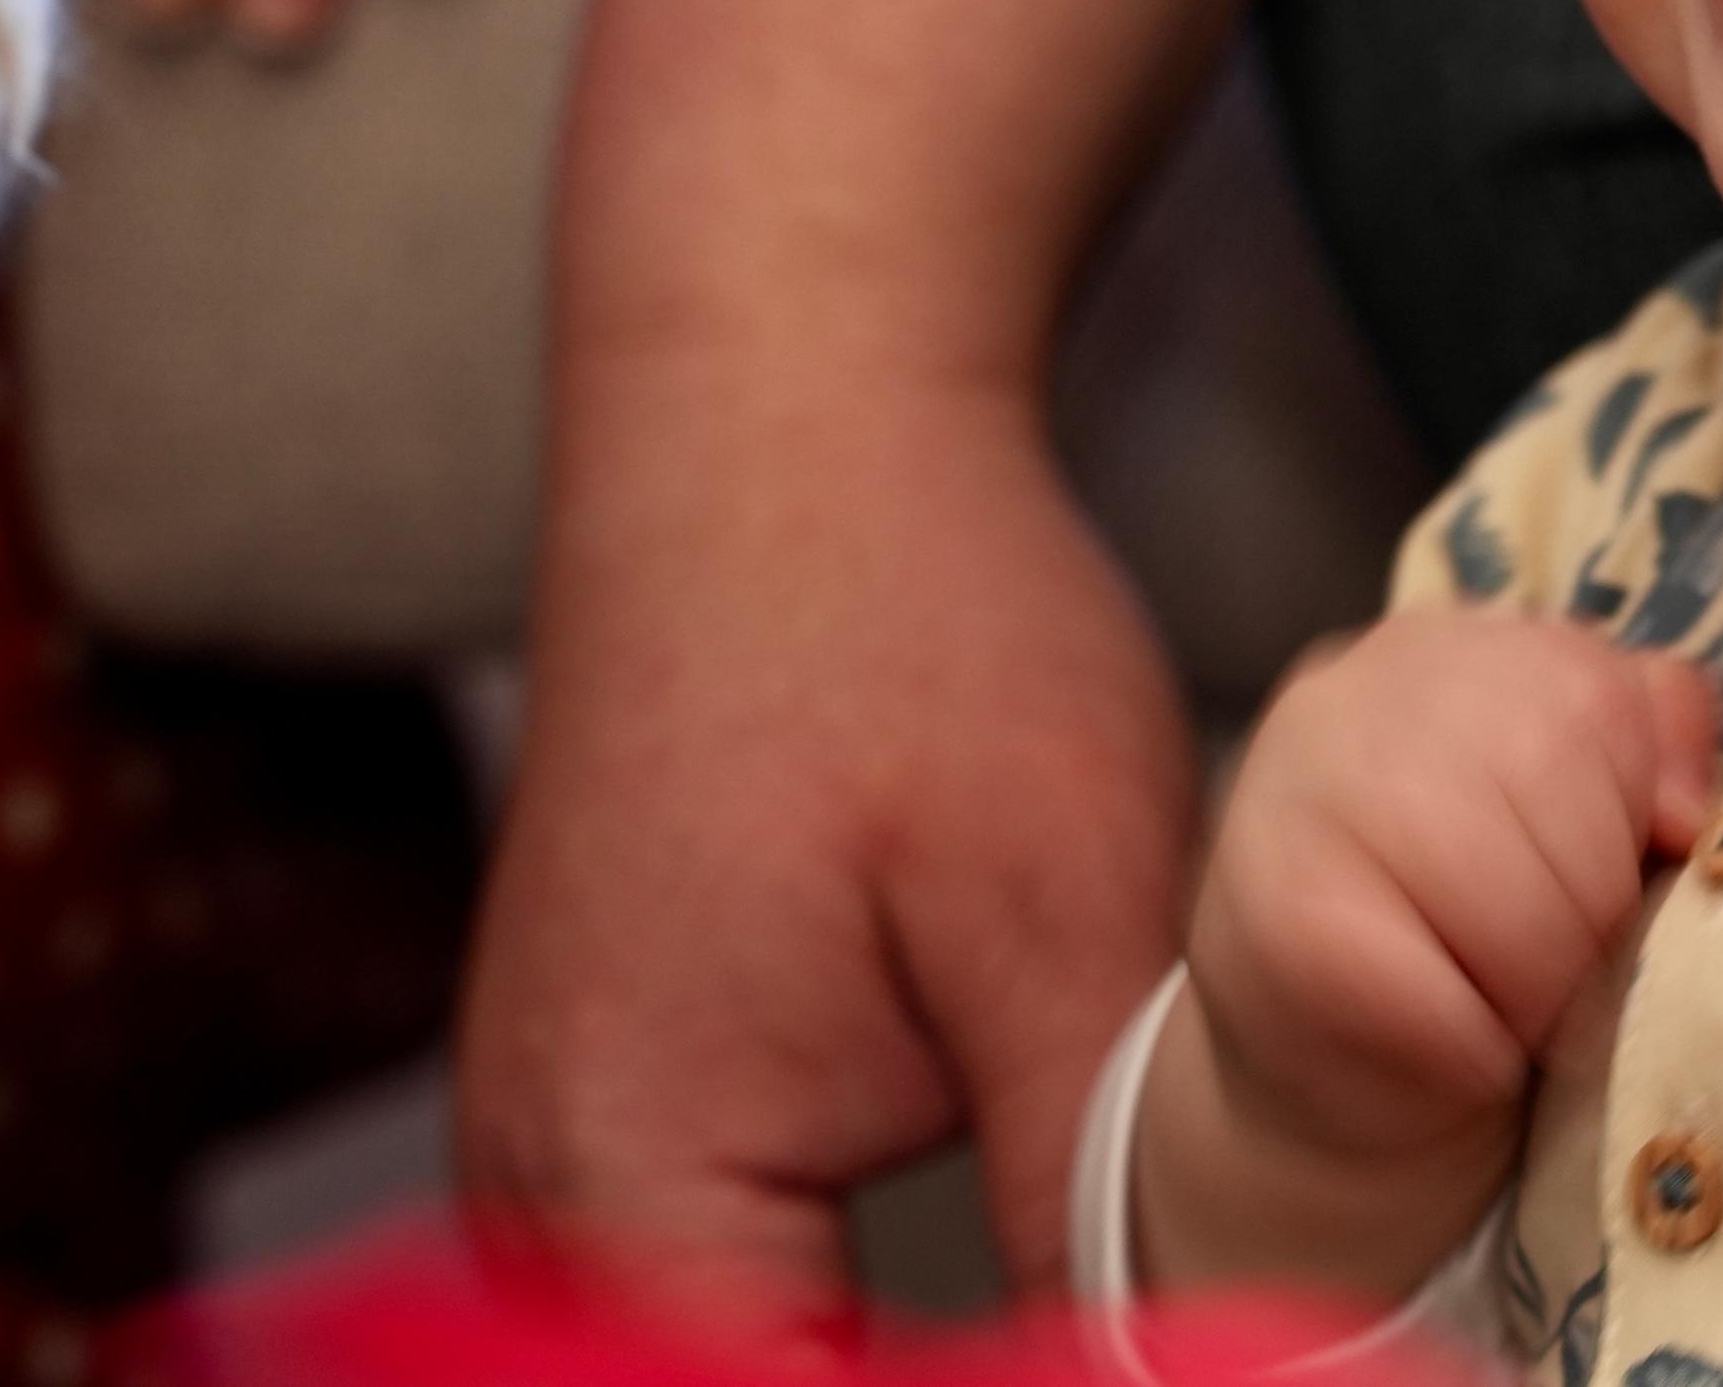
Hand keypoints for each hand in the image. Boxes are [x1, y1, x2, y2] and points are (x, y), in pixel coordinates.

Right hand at [459, 382, 1196, 1294]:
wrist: (781, 429)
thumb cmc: (908, 628)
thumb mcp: (1055, 925)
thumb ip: (1093, 1204)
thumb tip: (1181, 1374)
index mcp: (626, 1184)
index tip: (1171, 1356)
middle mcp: (541, 1199)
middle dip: (954, 1377)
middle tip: (1166, 1337)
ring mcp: (555, 1150)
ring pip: (724, 1350)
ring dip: (898, 1354)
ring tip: (1093, 1321)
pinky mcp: (606, 1097)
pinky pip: (710, 1281)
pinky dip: (834, 1311)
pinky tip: (993, 1295)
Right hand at [1143, 613, 1722, 1297]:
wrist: (1331, 1074)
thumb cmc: (1481, 930)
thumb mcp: (1580, 812)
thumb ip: (1649, 747)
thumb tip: (1690, 813)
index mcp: (1453, 648)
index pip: (1599, 692)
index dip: (1634, 815)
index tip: (1610, 884)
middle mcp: (1360, 688)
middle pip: (1553, 774)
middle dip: (1594, 907)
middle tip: (1569, 972)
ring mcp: (1299, 791)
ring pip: (1498, 887)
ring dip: (1543, 985)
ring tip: (1519, 1011)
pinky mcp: (1271, 920)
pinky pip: (1426, 992)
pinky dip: (1476, 1046)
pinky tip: (1464, 1051)